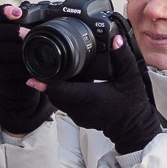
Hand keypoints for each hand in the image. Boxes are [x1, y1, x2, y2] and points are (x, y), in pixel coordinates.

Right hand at [0, 4, 52, 134]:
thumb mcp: (32, 40)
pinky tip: (29, 68)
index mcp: (2, 30)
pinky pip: (4, 70)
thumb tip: (60, 11)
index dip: (4, 11)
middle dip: (11, 31)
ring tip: (28, 49)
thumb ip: (38, 26)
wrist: (21, 84)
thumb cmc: (29, 57)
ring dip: (14, 49)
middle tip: (26, 33)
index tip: (18, 12)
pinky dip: (18, 69)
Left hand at [39, 33, 162, 154]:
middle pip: (53, 93)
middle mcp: (79, 107)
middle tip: (38, 64)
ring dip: (52, 87)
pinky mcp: (78, 117)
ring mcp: (77, 114)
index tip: (32, 76)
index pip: (60, 90)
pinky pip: (63, 104)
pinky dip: (61, 93)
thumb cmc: (133, 105)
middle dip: (45, 80)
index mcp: (89, 96)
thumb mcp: (131, 78)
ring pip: (56, 99)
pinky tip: (66, 81)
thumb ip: (122, 57)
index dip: (45, 82)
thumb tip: (115, 39)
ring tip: (50, 70)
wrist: (134, 128)